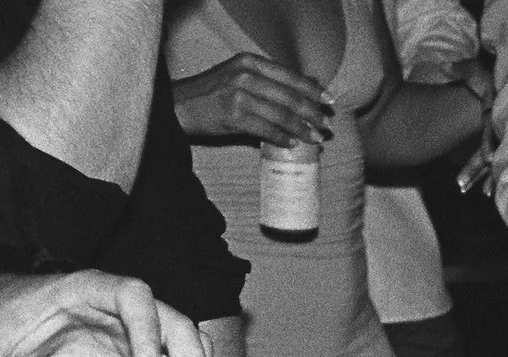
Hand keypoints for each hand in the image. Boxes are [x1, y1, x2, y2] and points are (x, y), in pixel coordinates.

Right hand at [171, 52, 334, 146]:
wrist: (177, 106)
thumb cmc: (211, 93)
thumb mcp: (237, 75)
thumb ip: (266, 80)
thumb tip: (304, 89)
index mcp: (249, 62)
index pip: (290, 76)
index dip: (313, 90)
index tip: (329, 101)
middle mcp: (245, 75)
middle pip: (290, 97)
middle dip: (313, 113)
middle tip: (326, 125)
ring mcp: (238, 95)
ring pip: (282, 115)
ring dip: (302, 129)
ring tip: (315, 138)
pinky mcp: (233, 116)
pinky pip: (267, 130)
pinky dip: (282, 138)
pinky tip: (291, 143)